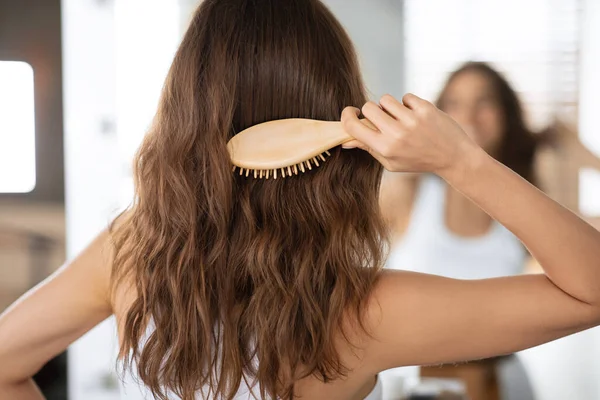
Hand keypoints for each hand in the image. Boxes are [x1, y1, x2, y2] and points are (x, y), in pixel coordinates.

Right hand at [341, 94, 481, 175]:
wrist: (454, 157)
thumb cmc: (418, 161)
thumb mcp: (391, 162)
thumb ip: (369, 149)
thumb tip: (346, 139)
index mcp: (385, 148)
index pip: (353, 126)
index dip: (347, 116)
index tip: (351, 113)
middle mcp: (397, 134)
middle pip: (368, 107)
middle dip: (371, 111)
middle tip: (381, 118)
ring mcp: (412, 120)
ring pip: (385, 99)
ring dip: (389, 106)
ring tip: (400, 117)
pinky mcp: (426, 109)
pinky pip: (405, 97)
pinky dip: (408, 104)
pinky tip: (415, 115)